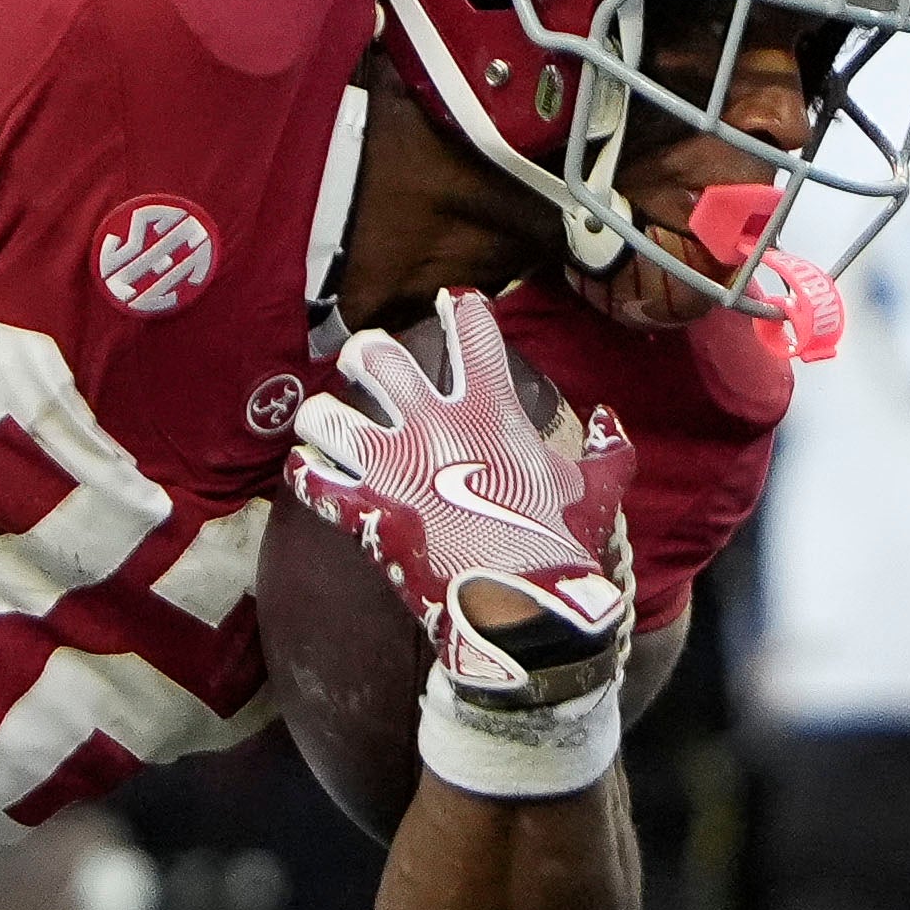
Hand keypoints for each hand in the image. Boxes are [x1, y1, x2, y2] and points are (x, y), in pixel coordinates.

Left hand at [287, 292, 635, 703]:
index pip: (471, 329)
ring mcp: (392, 466)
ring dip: (320, 418)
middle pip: (374, 357)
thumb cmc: (559, 545)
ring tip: (323, 426)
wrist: (521, 607)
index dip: (461, 308)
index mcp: (490, 409)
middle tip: (362, 365)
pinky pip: (308, 477)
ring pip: (323, 414)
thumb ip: (608, 450)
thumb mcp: (598, 490)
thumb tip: (608, 420)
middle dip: (363, 355)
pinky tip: (306, 472)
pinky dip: (301, 472)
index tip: (451, 302)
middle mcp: (433, 425)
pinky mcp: (364, 510)